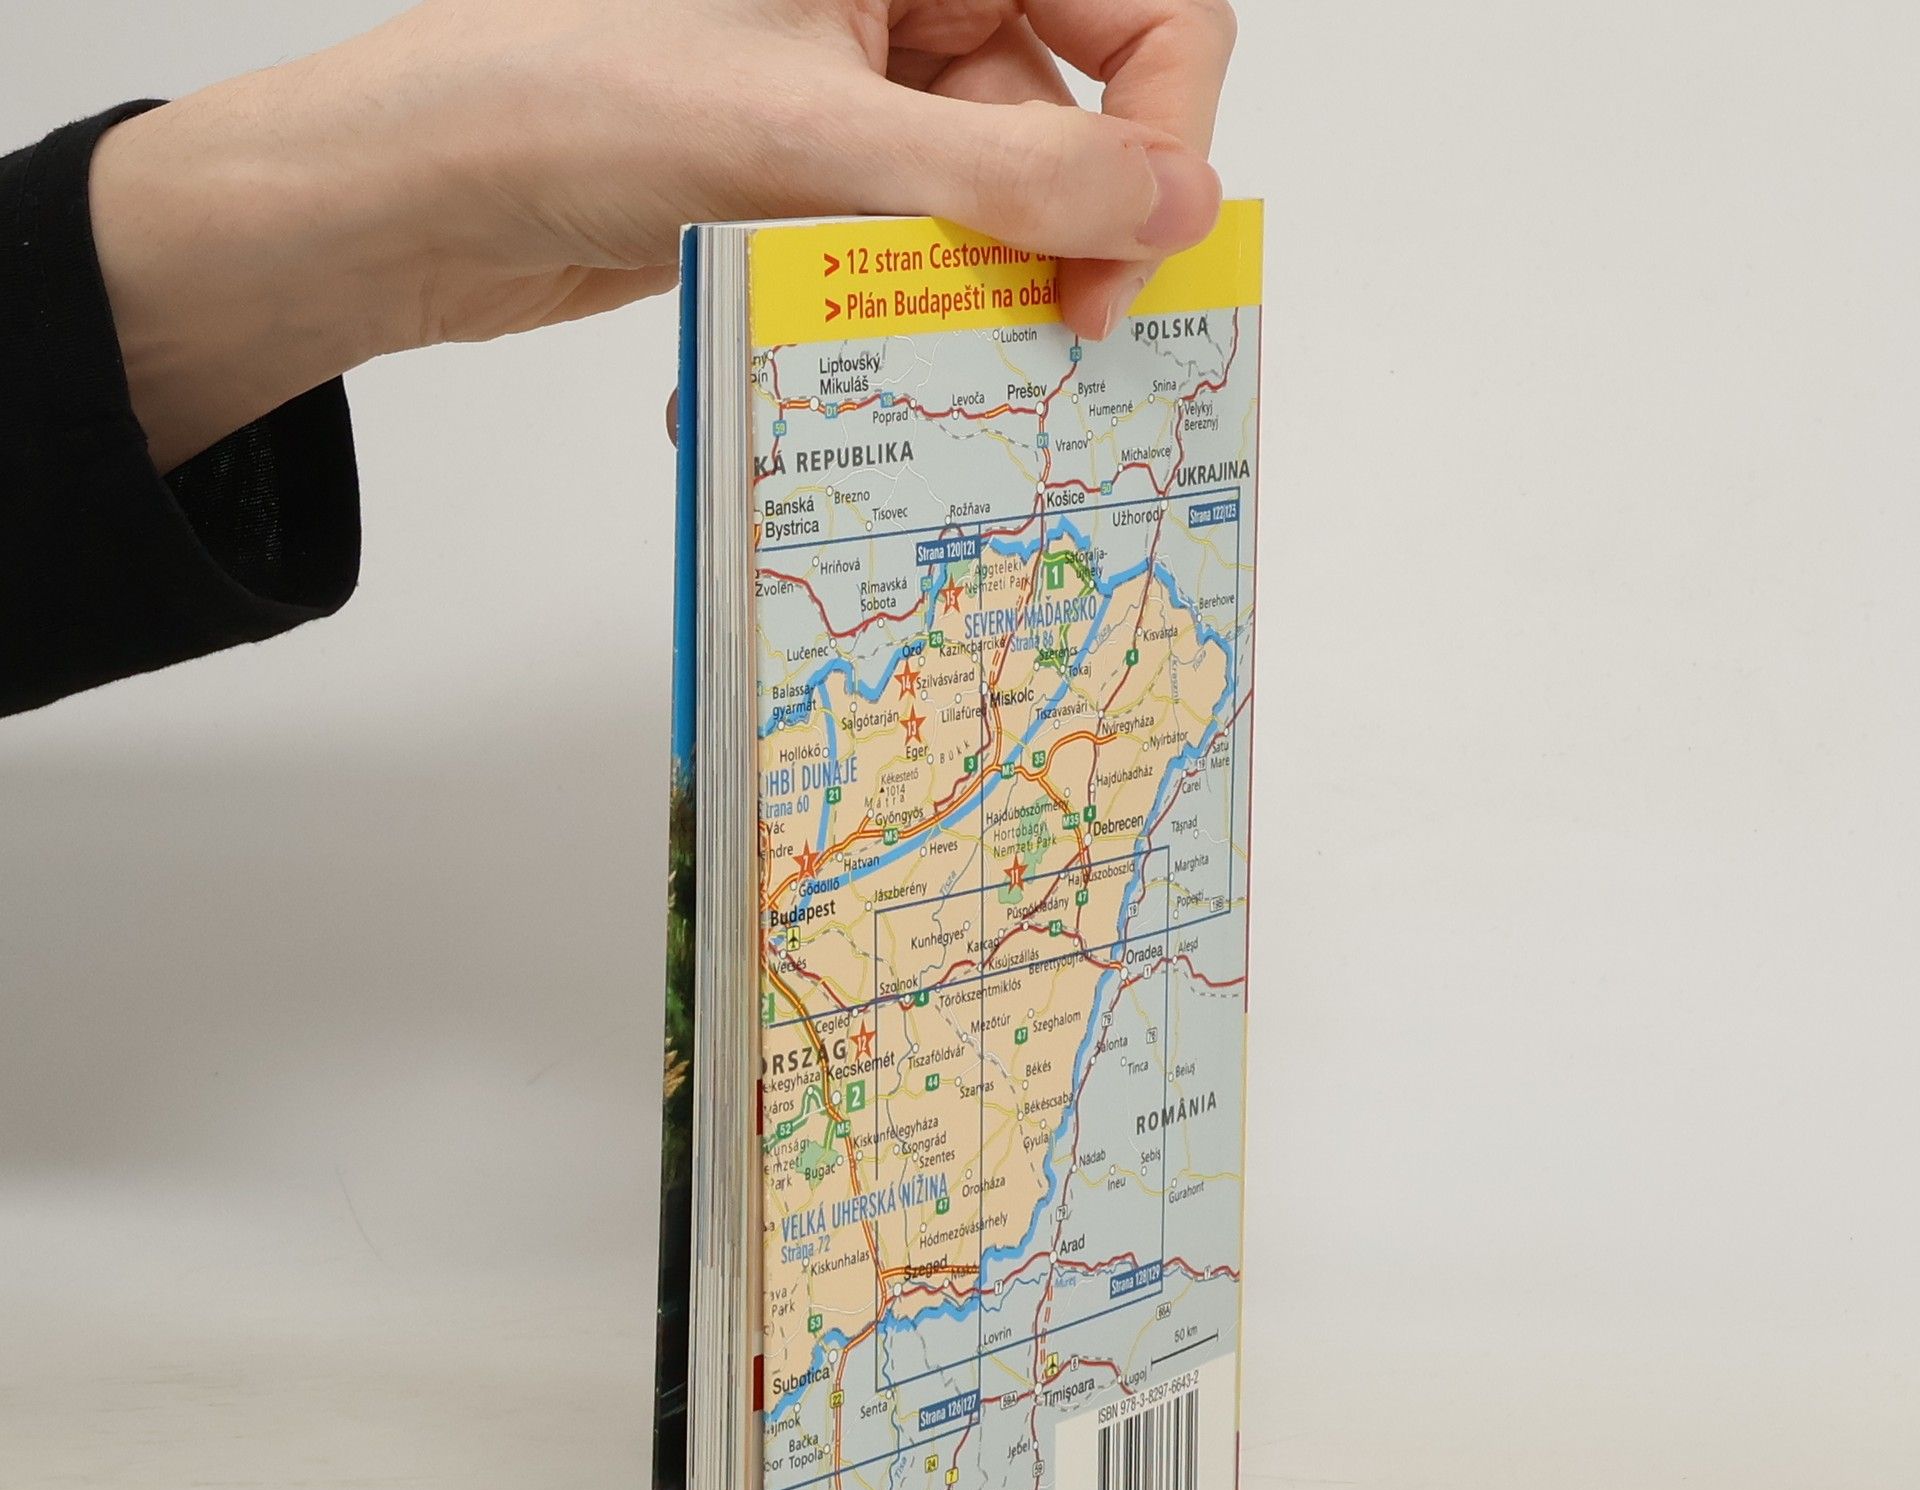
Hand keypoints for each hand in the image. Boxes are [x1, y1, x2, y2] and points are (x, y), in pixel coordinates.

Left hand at [90, 0, 1236, 473]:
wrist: (416, 191)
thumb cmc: (572, 101)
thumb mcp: (812, 139)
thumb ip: (1009, 176)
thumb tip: (1184, 203)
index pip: (1144, 15)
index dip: (1164, 138)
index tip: (1117, 264)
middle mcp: (908, 0)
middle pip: (1076, 124)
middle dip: (1069, 239)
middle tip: (1047, 345)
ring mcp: (863, 94)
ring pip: (993, 207)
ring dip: (969, 300)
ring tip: (914, 373)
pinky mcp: (819, 182)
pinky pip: (912, 252)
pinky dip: (887, 317)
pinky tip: (824, 359)